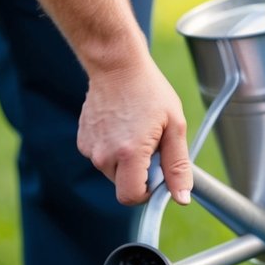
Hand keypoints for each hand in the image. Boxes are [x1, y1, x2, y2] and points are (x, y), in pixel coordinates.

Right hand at [77, 54, 192, 206]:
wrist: (117, 65)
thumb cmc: (149, 91)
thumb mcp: (174, 127)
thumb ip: (178, 166)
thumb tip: (181, 198)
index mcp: (129, 154)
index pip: (131, 197)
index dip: (147, 193)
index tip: (156, 174)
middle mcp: (104, 155)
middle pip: (122, 186)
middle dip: (139, 174)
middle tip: (150, 145)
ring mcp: (90, 148)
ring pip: (112, 172)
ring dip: (126, 161)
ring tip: (135, 131)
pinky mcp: (83, 140)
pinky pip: (101, 157)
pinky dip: (113, 150)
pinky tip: (121, 126)